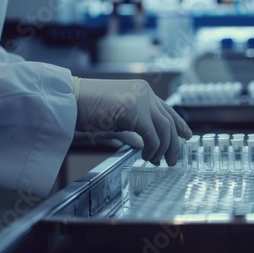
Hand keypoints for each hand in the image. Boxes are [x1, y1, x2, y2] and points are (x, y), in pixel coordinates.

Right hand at [73, 78, 192, 164]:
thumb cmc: (84, 110)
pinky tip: (146, 157)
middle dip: (174, 143)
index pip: (166, 108)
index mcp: (140, 90)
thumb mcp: (114, 119)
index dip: (178, 123)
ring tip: (158, 162)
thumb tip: (142, 144)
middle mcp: (144, 92)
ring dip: (165, 149)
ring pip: (165, 129)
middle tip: (173, 160)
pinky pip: (153, 136)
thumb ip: (131, 129)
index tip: (186, 135)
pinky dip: (153, 150)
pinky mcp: (135, 110)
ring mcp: (141, 99)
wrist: (67, 100)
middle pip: (168, 120)